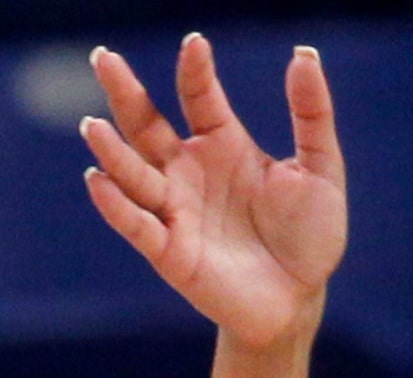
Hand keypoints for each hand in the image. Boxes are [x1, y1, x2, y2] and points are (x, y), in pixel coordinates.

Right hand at [82, 36, 346, 349]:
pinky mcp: (169, 252)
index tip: (195, 43)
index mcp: (222, 145)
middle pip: (147, 125)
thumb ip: (311, 111)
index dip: (194, 69)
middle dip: (124, 92)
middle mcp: (189, 172)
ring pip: (134, 173)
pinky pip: (137, 225)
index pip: (198, 97)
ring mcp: (176, 211)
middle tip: (102, 57)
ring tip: (92, 124)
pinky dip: (115, 205)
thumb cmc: (308, 234)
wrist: (299, 299)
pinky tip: (96, 180)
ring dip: (112, 150)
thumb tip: (303, 53)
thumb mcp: (320, 166)